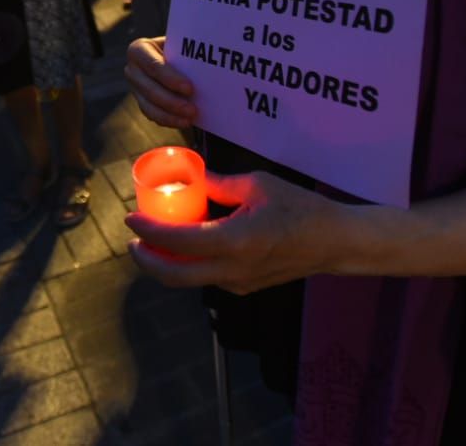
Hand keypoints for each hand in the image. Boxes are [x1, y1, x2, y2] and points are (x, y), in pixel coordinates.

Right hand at [125, 36, 196, 127]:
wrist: (171, 57)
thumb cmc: (177, 48)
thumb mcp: (178, 44)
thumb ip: (185, 51)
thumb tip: (206, 63)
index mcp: (138, 50)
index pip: (154, 66)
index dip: (170, 78)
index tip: (190, 88)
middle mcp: (132, 70)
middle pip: (150, 89)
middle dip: (172, 102)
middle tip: (192, 110)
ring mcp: (134, 88)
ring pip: (149, 106)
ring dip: (170, 115)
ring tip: (190, 119)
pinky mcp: (141, 102)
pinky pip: (152, 115)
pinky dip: (168, 120)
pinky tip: (184, 122)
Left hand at [126, 170, 341, 294]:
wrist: (334, 243)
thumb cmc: (301, 209)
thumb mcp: (259, 185)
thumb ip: (221, 184)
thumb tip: (193, 177)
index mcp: (235, 241)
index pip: (178, 242)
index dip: (148, 231)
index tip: (131, 218)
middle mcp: (233, 270)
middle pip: (173, 275)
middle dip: (146, 259)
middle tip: (133, 240)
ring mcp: (239, 284)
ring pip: (188, 280)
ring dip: (165, 264)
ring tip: (154, 241)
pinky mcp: (245, 288)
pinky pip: (206, 279)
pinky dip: (188, 265)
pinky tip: (186, 246)